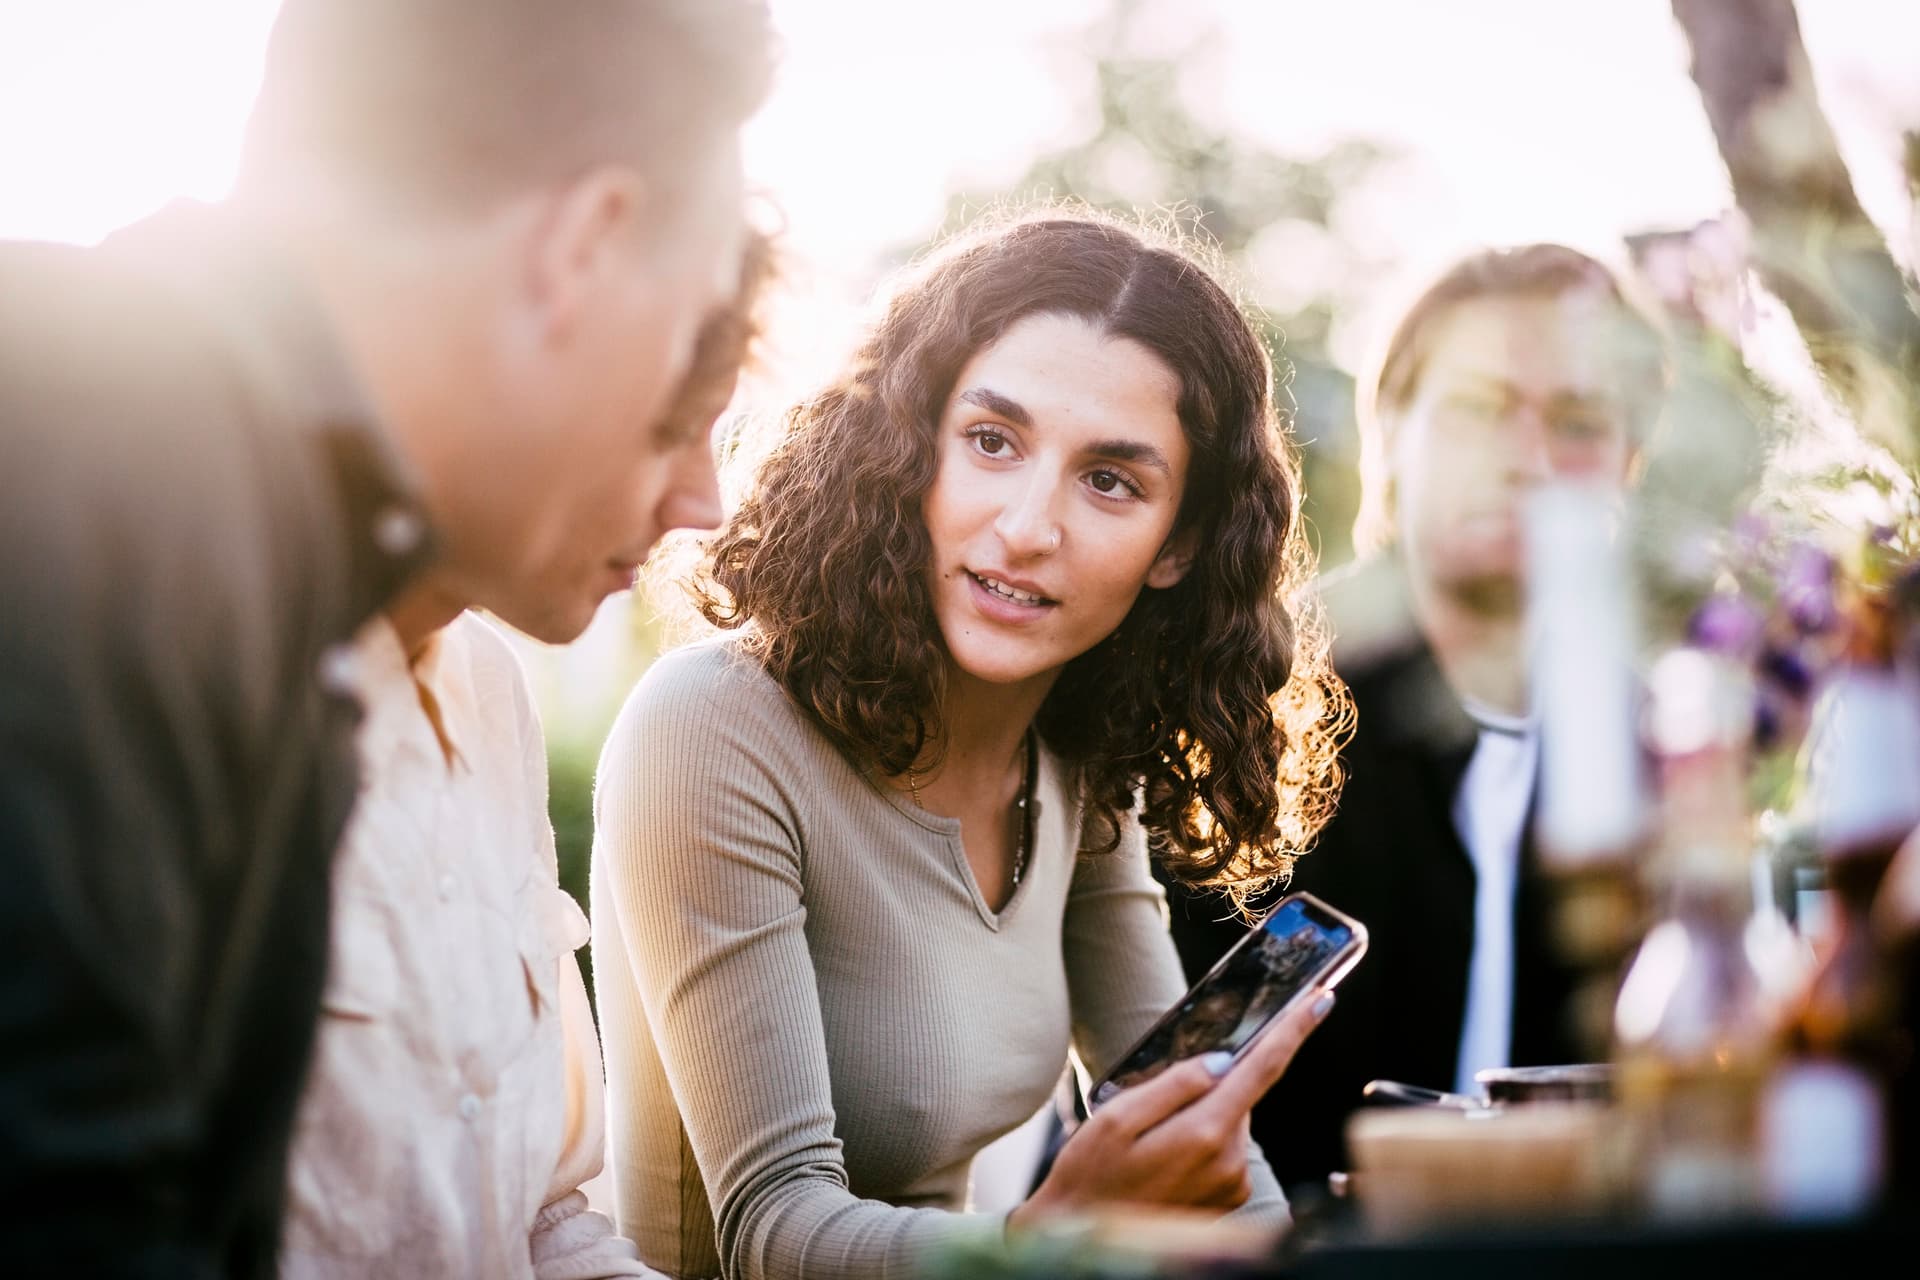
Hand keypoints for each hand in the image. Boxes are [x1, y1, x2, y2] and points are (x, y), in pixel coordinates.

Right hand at [1010, 988, 1334, 1229]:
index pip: (1261, 1070)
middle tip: (1157, 1104)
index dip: (1292, 1031)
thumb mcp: (1116, 1119)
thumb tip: (1221, 1062)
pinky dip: (1199, 1142)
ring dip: (1199, 1117)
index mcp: (1203, 1134)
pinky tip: (1162, 1160)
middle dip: (1211, 1084)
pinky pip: (1222, 1150)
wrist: (1083, 1242)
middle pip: (1239, 1095)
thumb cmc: (1090, 1179)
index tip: (1320, 1001)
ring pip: (1228, 1122)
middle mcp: (1229, 1163)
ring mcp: (1231, 1185)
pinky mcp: (1227, 1200)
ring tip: (1150, 1141)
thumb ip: (1173, 1084)